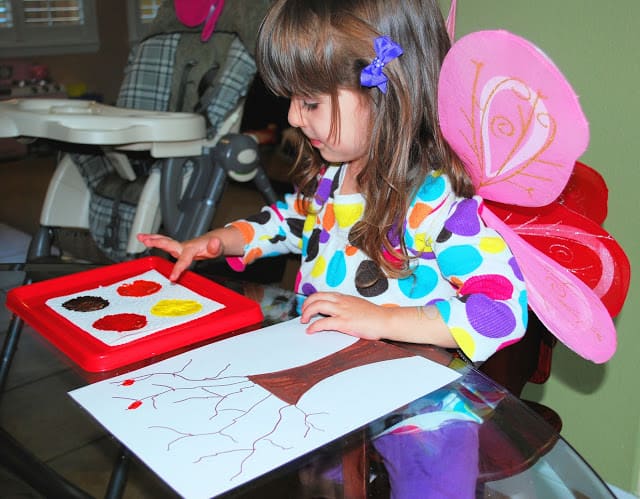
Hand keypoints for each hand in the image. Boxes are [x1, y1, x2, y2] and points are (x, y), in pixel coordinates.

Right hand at [137, 232, 224, 280]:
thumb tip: (215, 242)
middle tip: (145, 241)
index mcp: (192, 248)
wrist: (214, 241)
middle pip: (169, 243)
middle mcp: (183, 246)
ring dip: (151, 238)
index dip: (178, 268)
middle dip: (157, 242)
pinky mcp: (176, 247)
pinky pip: (164, 243)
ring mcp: (179, 246)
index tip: (172, 278)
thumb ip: (216, 247)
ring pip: (164, 241)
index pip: (184, 259)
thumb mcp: (219, 248)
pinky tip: (145, 240)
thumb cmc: (215, 246)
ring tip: (140, 237)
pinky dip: (153, 240)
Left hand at [299, 291, 456, 347]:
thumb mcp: (357, 306)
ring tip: (304, 321)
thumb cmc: (375, 316)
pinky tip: (310, 331)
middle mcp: (341, 301)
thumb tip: (337, 312)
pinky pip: (323, 323)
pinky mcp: (344, 323)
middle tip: (303, 314)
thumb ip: (346, 307)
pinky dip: (314, 326)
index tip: (308, 307)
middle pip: (316, 297)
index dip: (311, 299)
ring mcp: (342, 311)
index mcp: (344, 297)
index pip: (322, 294)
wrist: (386, 320)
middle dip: (306, 305)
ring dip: (307, 313)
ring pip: (317, 306)